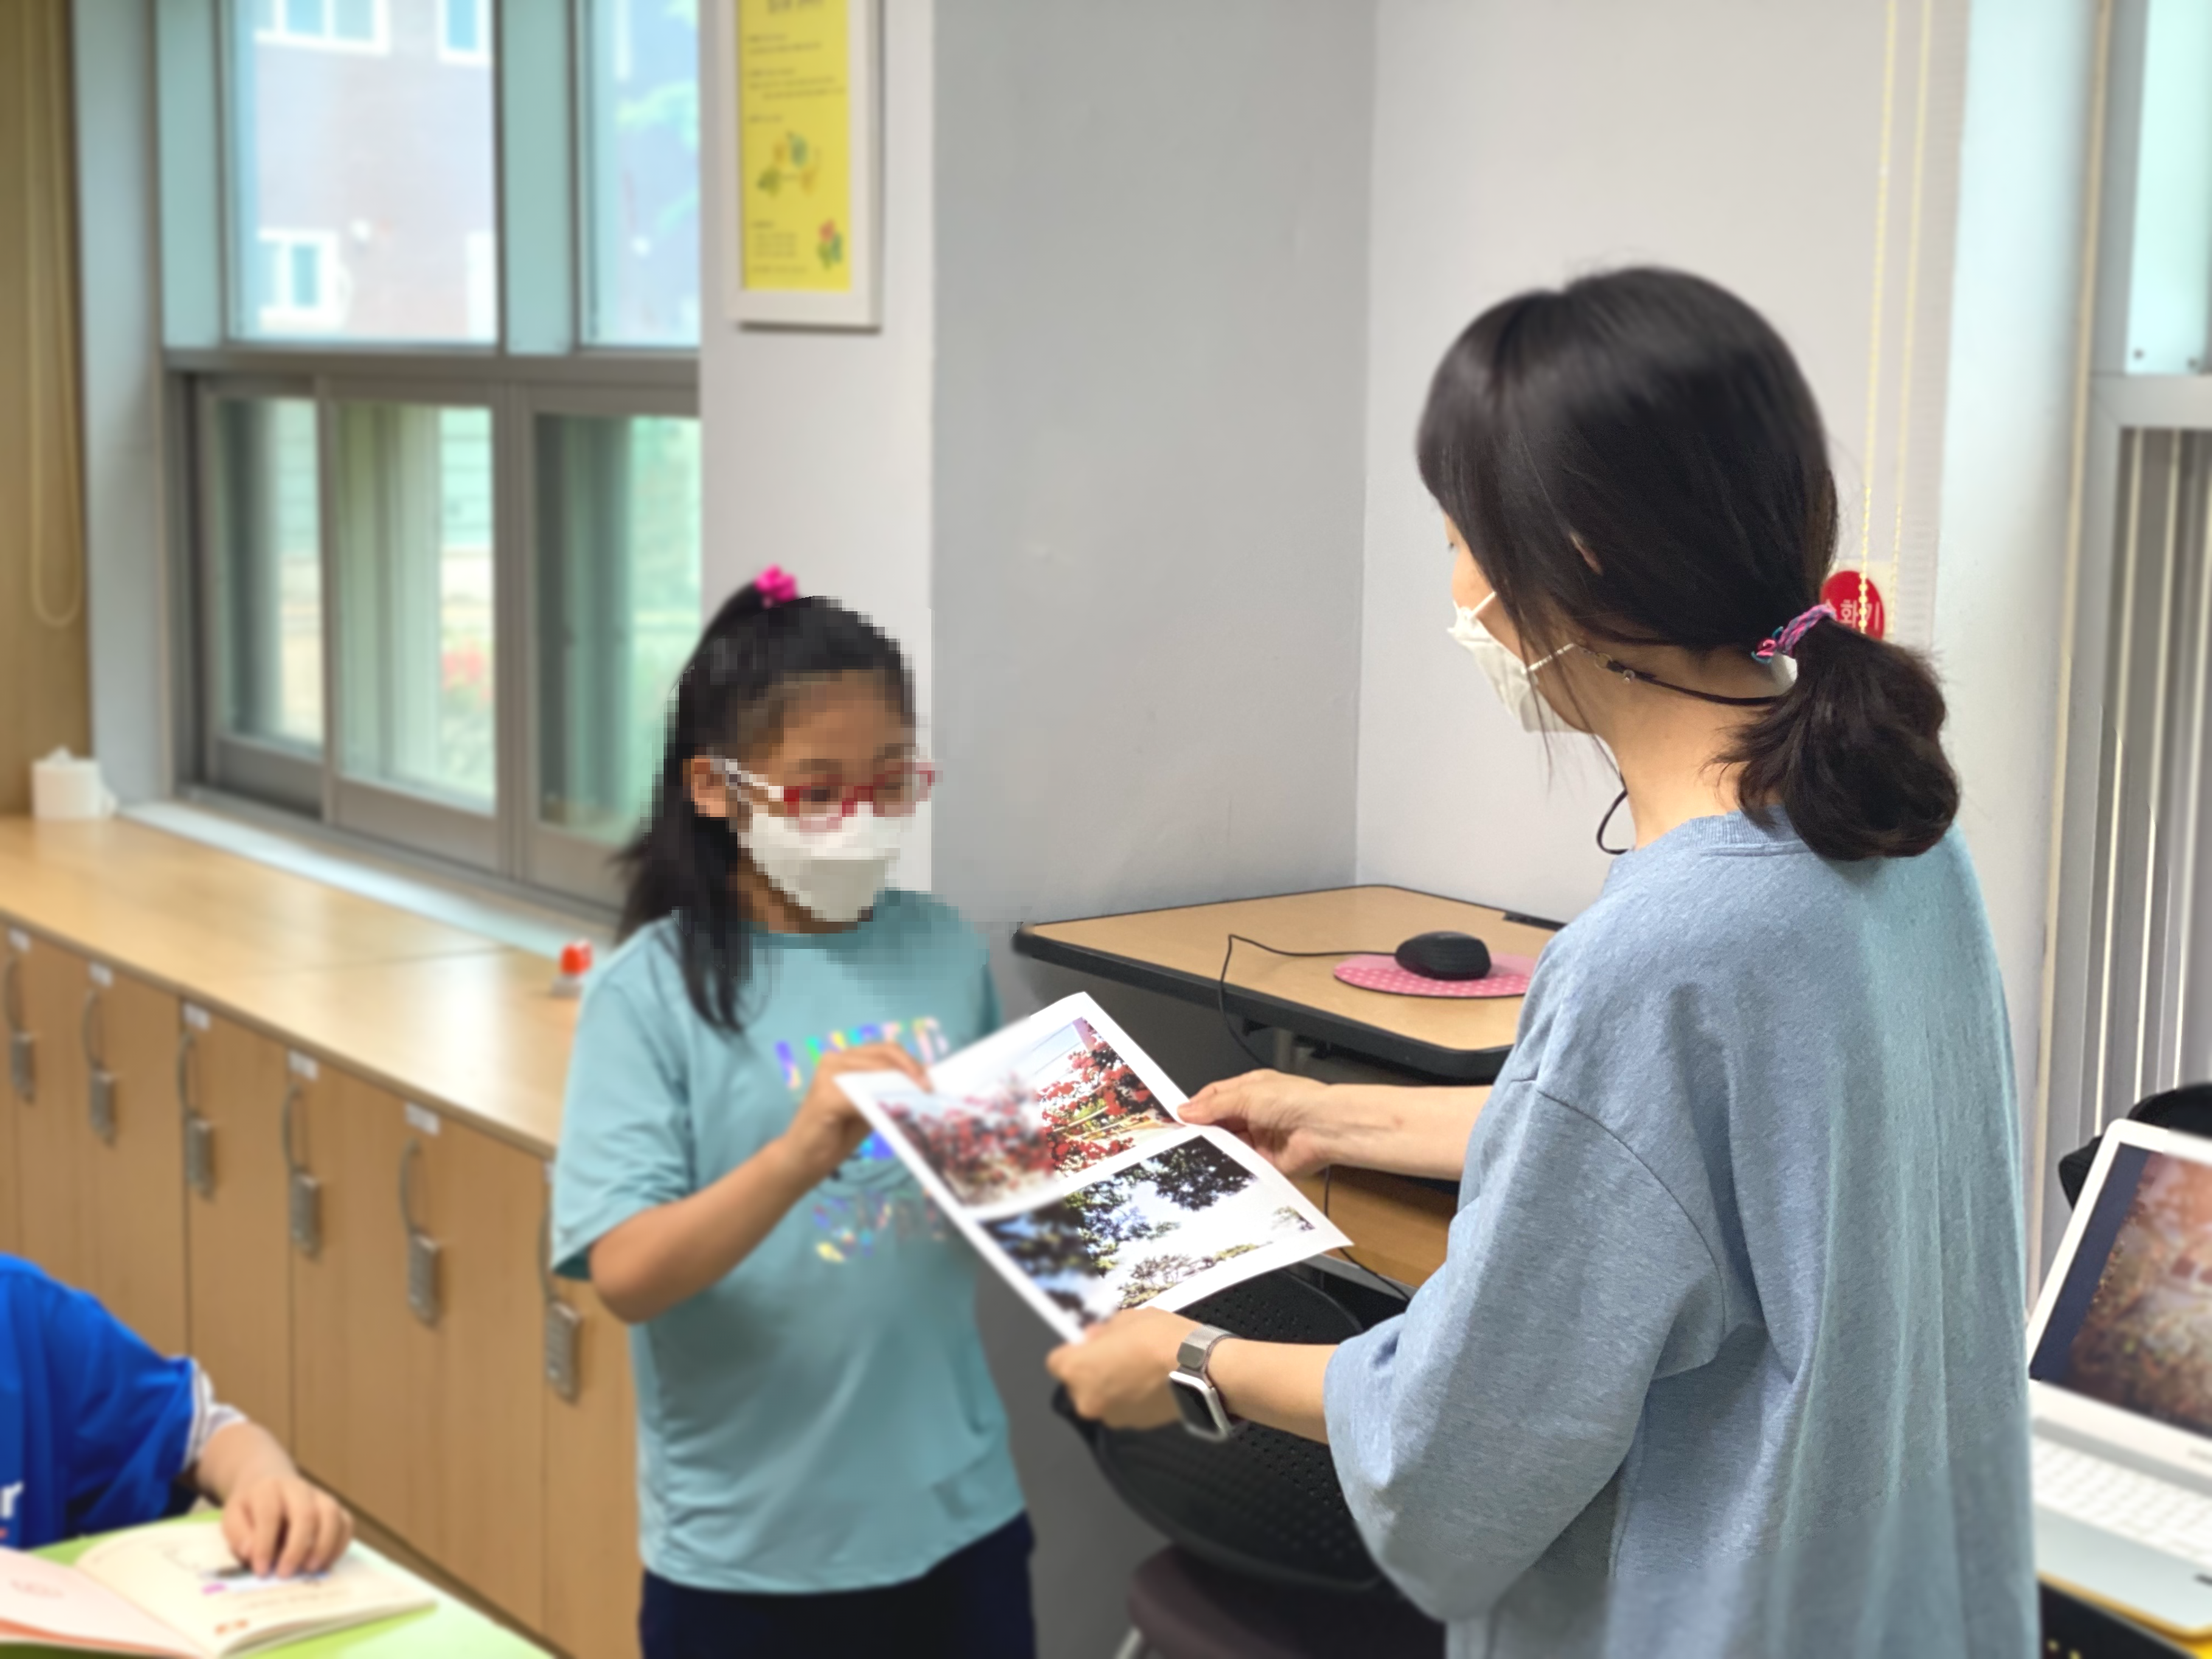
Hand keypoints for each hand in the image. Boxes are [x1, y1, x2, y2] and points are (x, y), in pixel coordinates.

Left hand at [221, 1471, 353, 1577]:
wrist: (268, 1482)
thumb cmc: (250, 1508)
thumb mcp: (232, 1517)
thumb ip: (238, 1535)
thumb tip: (251, 1552)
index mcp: (268, 1490)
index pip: (270, 1514)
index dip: (265, 1544)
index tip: (261, 1570)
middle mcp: (298, 1488)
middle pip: (306, 1514)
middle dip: (297, 1548)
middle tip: (285, 1574)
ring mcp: (320, 1496)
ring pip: (331, 1515)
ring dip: (323, 1546)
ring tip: (310, 1569)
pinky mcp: (333, 1507)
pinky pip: (346, 1522)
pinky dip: (339, 1544)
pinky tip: (325, 1563)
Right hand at [779, 1042, 928, 1184]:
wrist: (803, 1159)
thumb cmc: (837, 1134)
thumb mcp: (870, 1106)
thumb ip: (887, 1090)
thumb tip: (921, 1082)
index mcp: (846, 1059)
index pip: (886, 1050)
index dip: (911, 1062)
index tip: (930, 1081)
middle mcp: (835, 1059)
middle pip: (883, 1056)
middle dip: (909, 1072)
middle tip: (927, 1090)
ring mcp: (827, 1074)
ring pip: (875, 1073)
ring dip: (898, 1086)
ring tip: (915, 1101)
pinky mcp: (825, 1095)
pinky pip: (861, 1096)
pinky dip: (879, 1103)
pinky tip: (890, 1114)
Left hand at [1047, 1308, 1198, 1430]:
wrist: (1198, 1371)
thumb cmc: (1157, 1337)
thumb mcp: (1126, 1319)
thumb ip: (1103, 1332)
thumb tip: (1093, 1338)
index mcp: (1076, 1371)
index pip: (1057, 1362)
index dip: (1074, 1351)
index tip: (1093, 1343)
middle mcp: (1086, 1400)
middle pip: (1079, 1383)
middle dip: (1092, 1371)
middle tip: (1118, 1355)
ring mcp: (1111, 1417)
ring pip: (1102, 1398)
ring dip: (1112, 1387)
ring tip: (1139, 1370)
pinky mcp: (1135, 1427)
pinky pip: (1124, 1408)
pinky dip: (1131, 1399)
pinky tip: (1152, 1384)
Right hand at [1181, 1069, 1337, 1176]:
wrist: (1324, 1128)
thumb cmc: (1295, 1100)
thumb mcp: (1246, 1094)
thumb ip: (1214, 1105)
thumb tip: (1185, 1110)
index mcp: (1250, 1090)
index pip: (1215, 1097)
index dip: (1196, 1106)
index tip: (1176, 1118)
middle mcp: (1254, 1114)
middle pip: (1219, 1123)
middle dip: (1202, 1130)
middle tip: (1178, 1139)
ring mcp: (1259, 1138)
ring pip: (1228, 1145)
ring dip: (1215, 1149)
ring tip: (1192, 1153)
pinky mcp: (1265, 1162)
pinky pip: (1241, 1165)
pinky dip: (1229, 1166)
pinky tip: (1214, 1168)